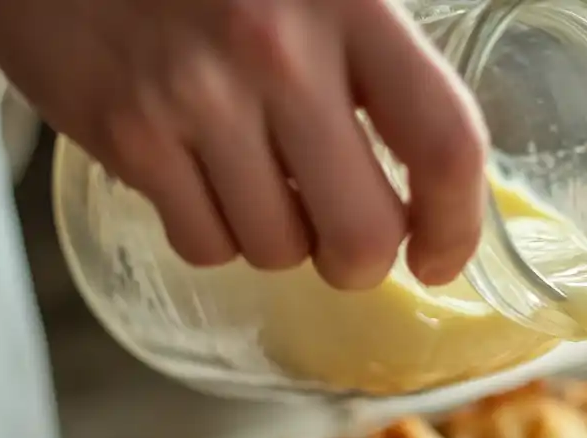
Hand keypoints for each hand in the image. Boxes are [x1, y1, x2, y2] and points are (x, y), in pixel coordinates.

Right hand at [0, 0, 487, 288]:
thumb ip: (383, 61)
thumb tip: (443, 177)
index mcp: (350, 2)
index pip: (444, 141)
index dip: (456, 224)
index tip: (441, 257)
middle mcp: (279, 50)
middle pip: (363, 232)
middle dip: (361, 262)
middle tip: (348, 245)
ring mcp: (197, 96)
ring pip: (280, 250)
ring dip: (281, 239)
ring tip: (258, 178)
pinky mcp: (130, 135)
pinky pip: (206, 245)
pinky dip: (214, 233)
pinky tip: (202, 175)